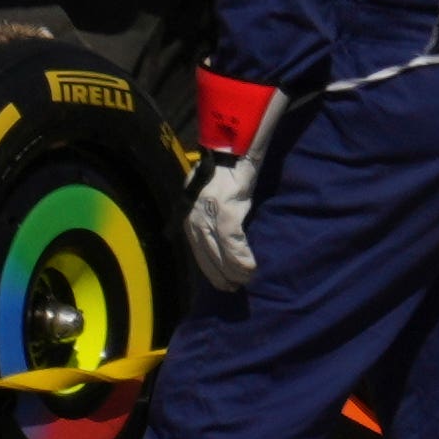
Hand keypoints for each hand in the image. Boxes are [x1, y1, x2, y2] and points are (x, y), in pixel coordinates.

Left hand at [186, 154, 266, 292]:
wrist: (231, 150)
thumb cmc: (223, 175)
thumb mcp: (208, 199)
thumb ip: (209, 219)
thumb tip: (219, 244)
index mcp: (188, 215)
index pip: (198, 251)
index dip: (211, 270)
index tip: (222, 284)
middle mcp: (193, 216)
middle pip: (206, 255)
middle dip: (221, 275)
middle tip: (235, 288)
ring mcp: (207, 214)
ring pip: (218, 252)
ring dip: (233, 270)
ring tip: (245, 280)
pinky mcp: (224, 210)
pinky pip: (231, 241)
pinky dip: (241, 257)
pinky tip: (250, 268)